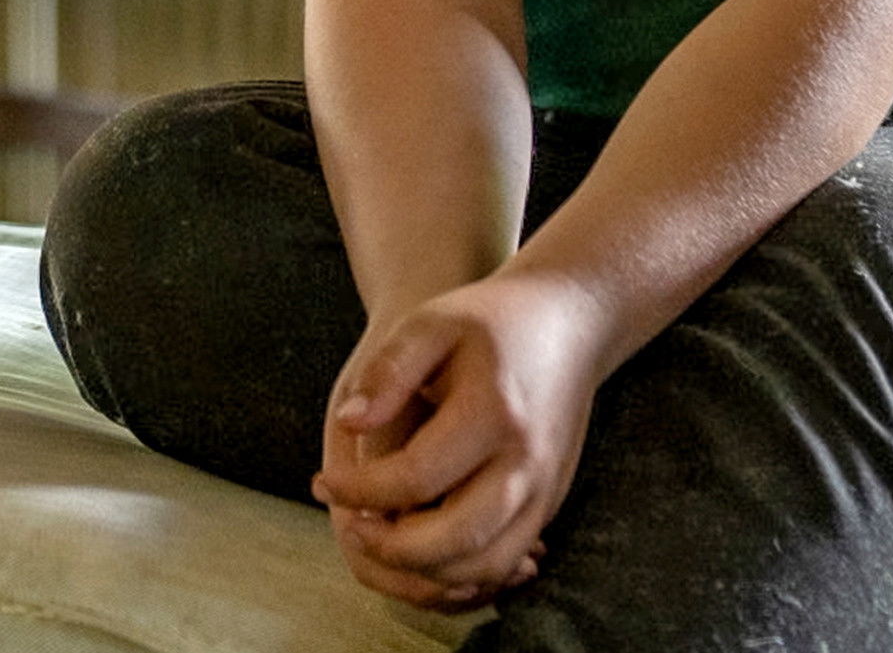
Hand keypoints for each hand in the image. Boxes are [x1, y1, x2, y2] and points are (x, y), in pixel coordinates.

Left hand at [311, 271, 607, 609]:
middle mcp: (527, 463)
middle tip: (352, 525)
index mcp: (493, 414)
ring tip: (380, 539)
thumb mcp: (432, 324)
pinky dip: (461, 572)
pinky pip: (505, 561)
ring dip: (425, 571)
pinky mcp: (551, 504)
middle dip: (391, 547)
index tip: (324, 481)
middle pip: (454, 539)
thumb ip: (388, 372)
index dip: (360, 489)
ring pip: (484, 566)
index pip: (415, 477)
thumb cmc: (489, 320)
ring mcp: (546, 490)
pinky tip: (420, 547)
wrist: (568, 324)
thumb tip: (348, 423)